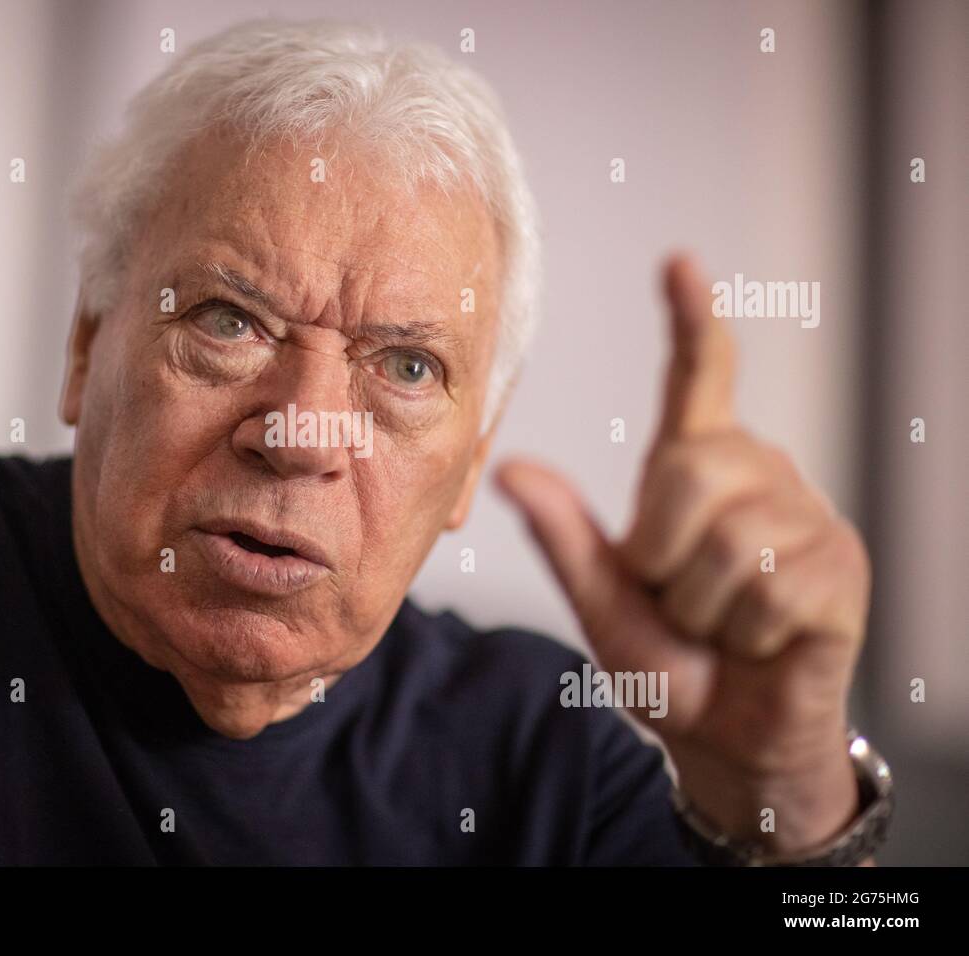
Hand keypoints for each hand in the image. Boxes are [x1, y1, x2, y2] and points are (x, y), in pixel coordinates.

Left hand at [496, 254, 871, 855]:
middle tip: (673, 594)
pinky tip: (761, 638)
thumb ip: (564, 535)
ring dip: (700, 605)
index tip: (678, 262)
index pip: (699, 380)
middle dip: (658, 555)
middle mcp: (760, 474)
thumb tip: (511, 468)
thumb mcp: (601, 598)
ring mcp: (807, 516)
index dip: (690, 322)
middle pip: (688, 471)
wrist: (726, 736)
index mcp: (698, 471)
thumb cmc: (667, 659)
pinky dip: (743, 632)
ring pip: (727, 541)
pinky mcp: (841, 567)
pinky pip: (769, 588)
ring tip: (718, 621)